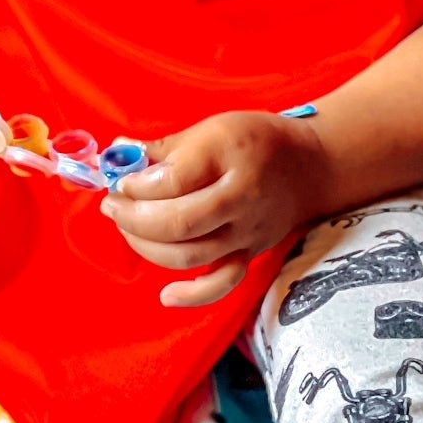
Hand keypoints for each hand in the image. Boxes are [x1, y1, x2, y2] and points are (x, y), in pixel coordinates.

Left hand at [101, 111, 325, 307]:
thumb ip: (163, 148)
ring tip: (127, 228)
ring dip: (147, 246)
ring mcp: (246, 232)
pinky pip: (223, 283)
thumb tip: (118, 155)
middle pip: (179, 223)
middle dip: (133, 218)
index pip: (174, 180)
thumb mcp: (210, 128)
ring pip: (190, 254)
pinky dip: (193, 295)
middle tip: (113, 206)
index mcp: (228, 155)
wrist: (310, 166)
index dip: (137, 186)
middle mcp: (240, 197)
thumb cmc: (254, 140)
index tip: (121, 182)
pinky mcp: (250, 254)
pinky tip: (166, 294)